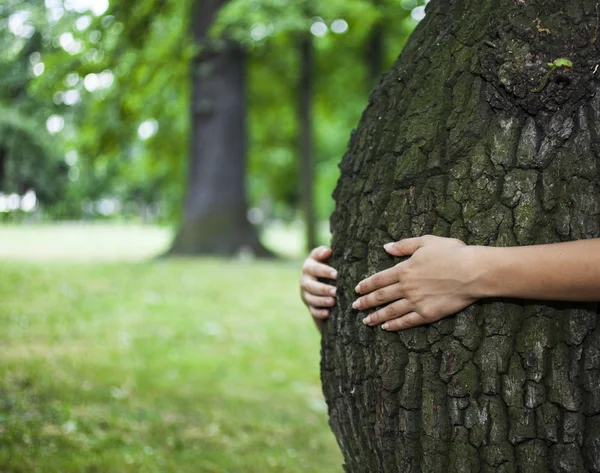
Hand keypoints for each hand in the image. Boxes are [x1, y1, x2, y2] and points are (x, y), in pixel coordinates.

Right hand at [300, 246, 337, 323]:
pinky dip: (319, 312)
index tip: (336, 274)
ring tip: (333, 302)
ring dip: (322, 301)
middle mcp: (304, 280)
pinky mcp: (309, 305)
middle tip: (336, 291)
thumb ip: (323, 253)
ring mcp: (305, 293)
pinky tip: (327, 313)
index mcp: (308, 266)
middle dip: (323, 289)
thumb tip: (327, 251)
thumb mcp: (325, 258)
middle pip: (310, 285)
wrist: (323, 280)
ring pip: (311, 298)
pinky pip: (312, 310)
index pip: (313, 268)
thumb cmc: (327, 265)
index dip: (324, 271)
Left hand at [353, 235, 478, 330]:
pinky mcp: (427, 314)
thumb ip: (404, 245)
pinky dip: (394, 325)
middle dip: (366, 302)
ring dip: (376, 316)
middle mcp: (406, 287)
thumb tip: (386, 247)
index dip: (366, 285)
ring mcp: (416, 302)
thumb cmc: (452, 253)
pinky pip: (407, 321)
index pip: (379, 279)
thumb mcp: (425, 242)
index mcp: (404, 270)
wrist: (472, 272)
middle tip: (355, 307)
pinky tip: (386, 327)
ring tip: (366, 321)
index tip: (357, 290)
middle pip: (381, 296)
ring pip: (390, 311)